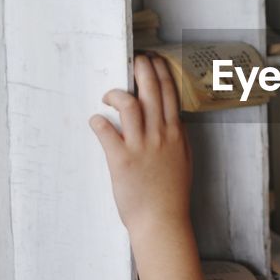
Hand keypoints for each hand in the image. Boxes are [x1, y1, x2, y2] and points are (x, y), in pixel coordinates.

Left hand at [89, 53, 192, 236]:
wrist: (162, 220)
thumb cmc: (171, 194)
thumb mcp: (184, 161)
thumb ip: (178, 139)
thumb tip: (173, 121)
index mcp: (175, 134)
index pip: (170, 94)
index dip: (161, 73)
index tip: (154, 60)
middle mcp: (160, 135)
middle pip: (151, 92)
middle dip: (143, 69)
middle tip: (135, 59)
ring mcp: (141, 146)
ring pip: (130, 106)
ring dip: (116, 94)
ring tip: (108, 96)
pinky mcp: (121, 160)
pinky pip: (107, 131)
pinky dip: (98, 121)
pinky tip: (95, 120)